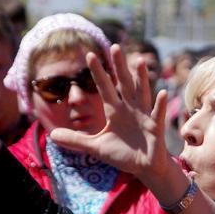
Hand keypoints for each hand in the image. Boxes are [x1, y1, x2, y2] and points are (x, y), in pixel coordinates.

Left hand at [50, 45, 172, 182]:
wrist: (144, 167)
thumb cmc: (122, 154)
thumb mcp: (96, 147)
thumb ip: (75, 140)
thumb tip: (52, 135)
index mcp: (114, 111)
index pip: (104, 88)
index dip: (97, 72)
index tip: (89, 55)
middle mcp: (129, 108)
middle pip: (123, 83)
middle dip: (119, 66)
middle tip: (115, 46)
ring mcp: (143, 116)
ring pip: (141, 93)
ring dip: (141, 78)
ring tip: (140, 61)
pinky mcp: (155, 128)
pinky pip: (157, 115)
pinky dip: (159, 105)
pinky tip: (162, 92)